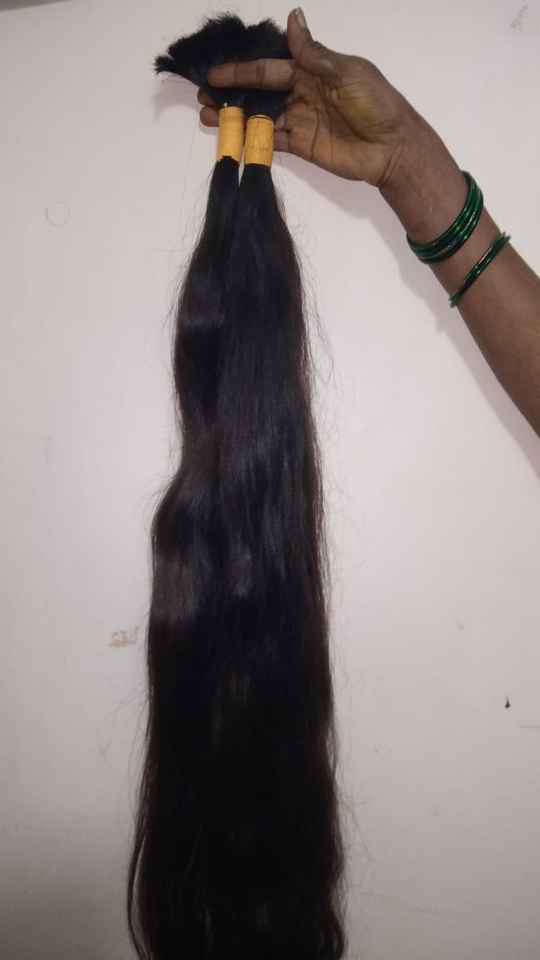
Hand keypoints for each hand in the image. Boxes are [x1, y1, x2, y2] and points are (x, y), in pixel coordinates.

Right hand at [198, 7, 419, 184]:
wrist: (392, 148)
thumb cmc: (376, 103)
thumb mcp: (346, 71)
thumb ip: (313, 53)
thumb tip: (292, 17)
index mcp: (312, 71)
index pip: (270, 68)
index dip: (242, 71)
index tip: (216, 73)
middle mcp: (301, 94)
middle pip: (259, 92)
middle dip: (231, 94)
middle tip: (204, 96)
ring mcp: (300, 120)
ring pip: (260, 117)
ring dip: (235, 117)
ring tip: (209, 117)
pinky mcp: (302, 146)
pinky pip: (271, 141)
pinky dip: (251, 139)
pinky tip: (231, 137)